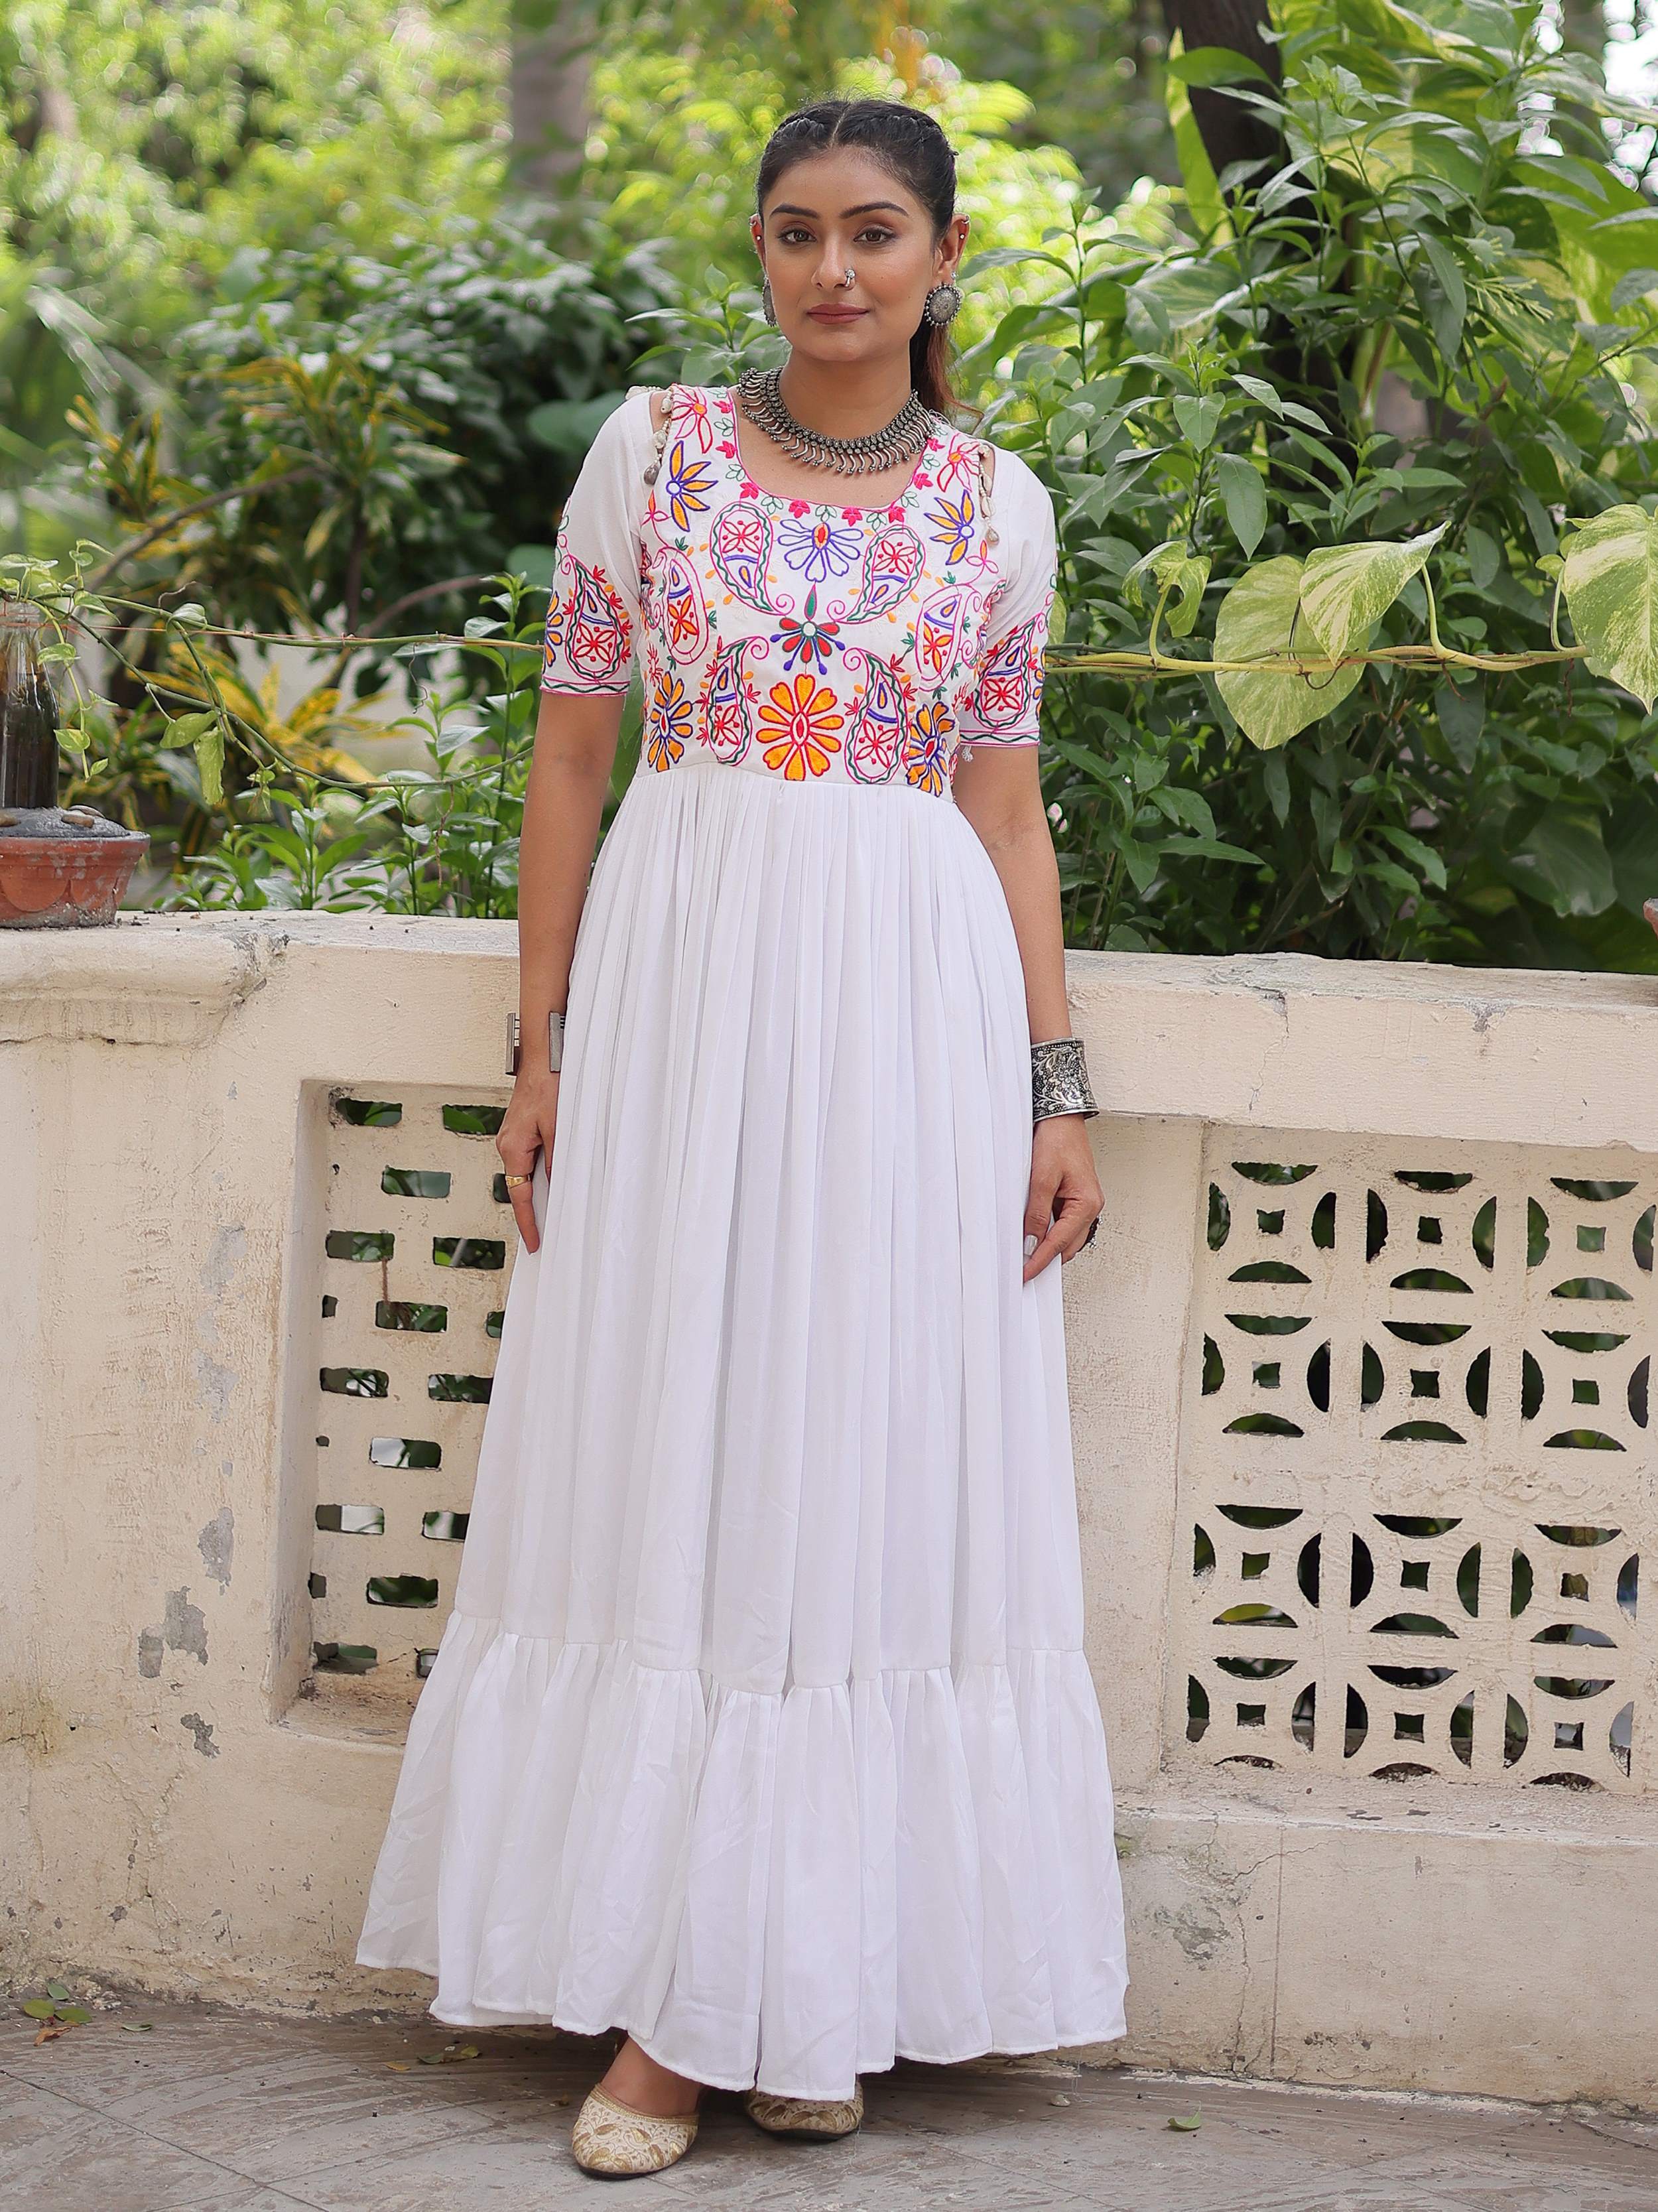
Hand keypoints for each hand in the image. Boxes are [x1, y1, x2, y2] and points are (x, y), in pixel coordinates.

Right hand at [497, 1071, 559, 1253]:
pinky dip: (540, 1170)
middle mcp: (507, 1144)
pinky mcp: (520, 1129)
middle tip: (547, 1232)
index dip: (528, 1222)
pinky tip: (555, 1175)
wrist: (542, 1057)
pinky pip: (528, 1158)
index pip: (519, 1196)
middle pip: (519, 1186)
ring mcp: (512, 1137)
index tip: (534, 1242)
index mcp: (512, 1148)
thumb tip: (557, 1187)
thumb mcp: (558, 1128)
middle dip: (533, 1209)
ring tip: (556, 1207)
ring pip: (524, 1172)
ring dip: (539, 1188)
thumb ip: (557, 1160)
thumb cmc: (547, 1085)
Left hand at [1023, 1113, 1101, 1280]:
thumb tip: (1031, 1243)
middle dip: (1046, 1260)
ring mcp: (1083, 1204)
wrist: (1062, 1118)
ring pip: (1066, 1237)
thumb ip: (1036, 1213)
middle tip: (1022, 1271)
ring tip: (1024, 1254)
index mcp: (1087, 1204)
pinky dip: (1049, 1232)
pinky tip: (1033, 1233)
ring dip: (1048, 1247)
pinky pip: (1063, 1224)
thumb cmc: (1058, 1140)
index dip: (1040, 1261)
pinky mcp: (1074, 1198)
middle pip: (1067, 1246)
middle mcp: (1090, 1207)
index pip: (1060, 1243)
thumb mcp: (1041, 1178)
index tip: (1025, 1275)